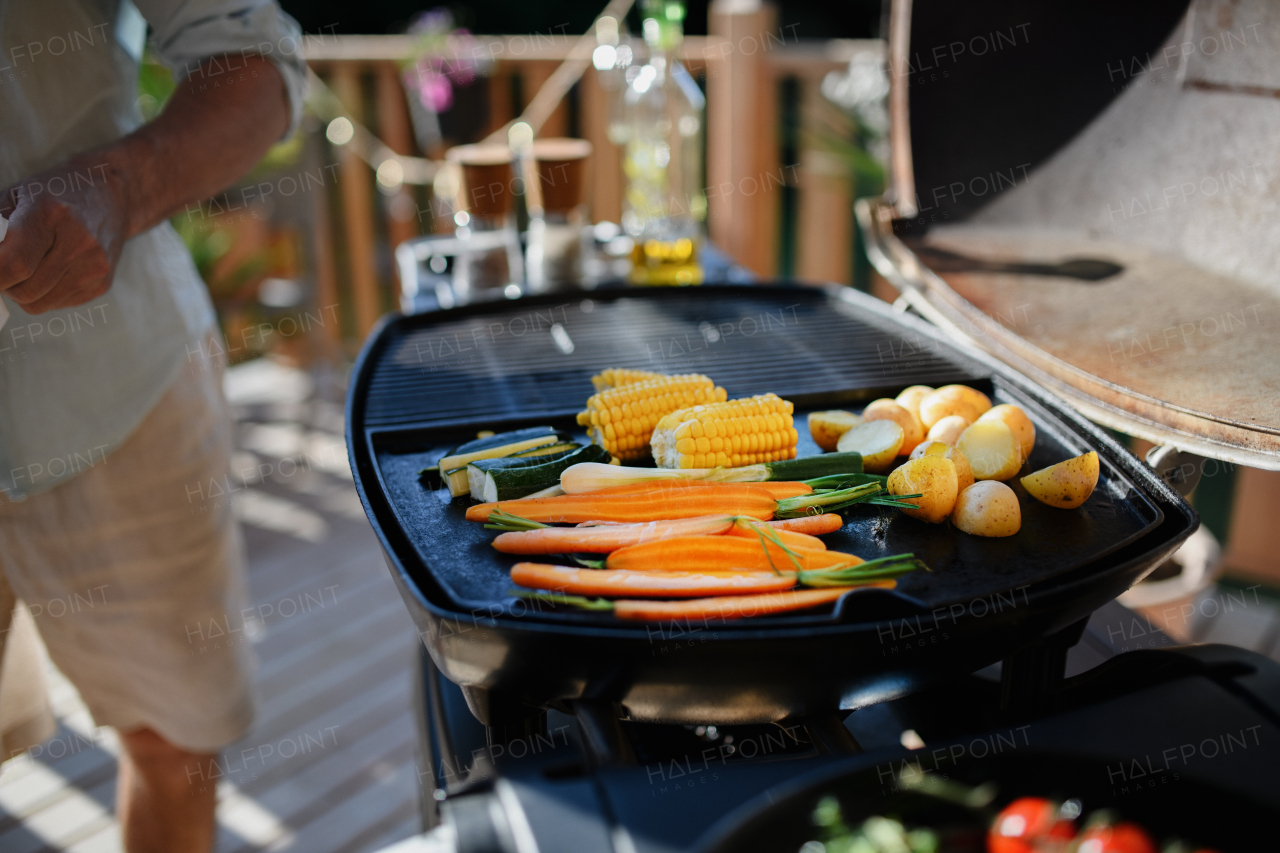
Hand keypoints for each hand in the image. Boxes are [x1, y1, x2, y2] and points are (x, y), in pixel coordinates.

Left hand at [0, 156, 127, 313]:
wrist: (111, 196)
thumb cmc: (58, 193)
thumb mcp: (20, 195)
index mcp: (52, 214)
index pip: (14, 264)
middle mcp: (79, 243)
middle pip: (25, 290)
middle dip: (5, 285)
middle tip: (4, 270)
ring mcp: (94, 266)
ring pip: (39, 304)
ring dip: (24, 292)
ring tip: (27, 269)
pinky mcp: (102, 283)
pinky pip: (58, 304)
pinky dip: (46, 294)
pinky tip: (51, 271)